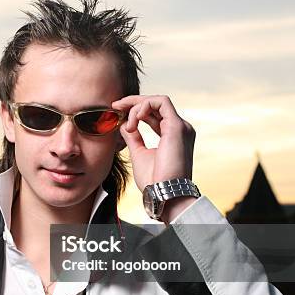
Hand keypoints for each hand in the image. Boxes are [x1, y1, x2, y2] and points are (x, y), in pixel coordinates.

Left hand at [112, 95, 195, 222]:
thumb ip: (133, 138)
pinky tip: (134, 121)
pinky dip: (144, 106)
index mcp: (171, 135)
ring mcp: (180, 126)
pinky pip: (160, 102)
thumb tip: (124, 124)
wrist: (164, 193)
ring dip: (137, 106)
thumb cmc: (154, 180)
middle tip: (115, 105)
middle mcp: (179, 128)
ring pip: (157, 101)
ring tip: (127, 124)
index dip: (135, 109)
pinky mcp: (177, 126)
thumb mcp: (139, 154)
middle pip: (155, 104)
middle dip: (133, 102)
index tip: (117, 110)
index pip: (154, 113)